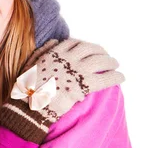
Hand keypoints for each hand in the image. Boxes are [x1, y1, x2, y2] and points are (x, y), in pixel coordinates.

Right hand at [0, 38, 124, 143]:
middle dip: (101, 52)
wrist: (30, 106)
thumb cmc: (27, 89)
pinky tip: (120, 78)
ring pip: (101, 61)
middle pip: (91, 49)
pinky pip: (105, 78)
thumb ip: (42, 51)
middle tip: (106, 57)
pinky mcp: (84, 85)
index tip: (90, 49)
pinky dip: (115, 77)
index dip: (84, 45)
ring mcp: (76, 71)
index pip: (74, 43)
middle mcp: (67, 59)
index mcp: (53, 53)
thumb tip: (54, 41)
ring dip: (110, 62)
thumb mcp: (30, 65)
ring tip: (115, 66)